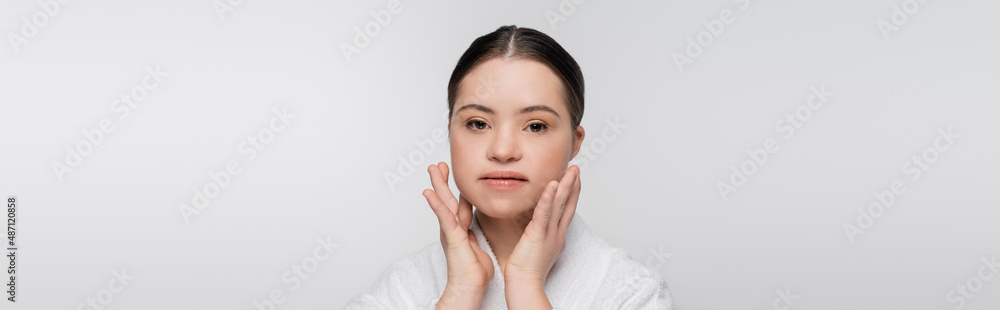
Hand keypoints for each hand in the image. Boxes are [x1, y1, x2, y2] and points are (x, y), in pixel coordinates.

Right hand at [422, 162, 493, 308]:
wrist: (470, 286)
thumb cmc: (474, 272)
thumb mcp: (476, 246)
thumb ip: (473, 235)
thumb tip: (474, 228)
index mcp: (460, 229)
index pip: (458, 204)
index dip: (456, 189)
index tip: (453, 176)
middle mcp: (453, 228)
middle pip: (447, 199)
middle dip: (442, 181)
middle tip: (438, 164)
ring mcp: (450, 231)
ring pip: (443, 203)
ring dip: (437, 185)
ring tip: (432, 169)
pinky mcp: (451, 236)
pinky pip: (443, 217)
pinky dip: (436, 204)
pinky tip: (428, 193)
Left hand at [504, 165, 580, 289]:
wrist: (525, 284)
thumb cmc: (527, 270)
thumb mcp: (538, 248)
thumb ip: (541, 236)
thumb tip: (539, 229)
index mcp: (557, 237)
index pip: (566, 211)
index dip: (571, 194)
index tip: (573, 180)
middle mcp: (557, 234)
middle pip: (568, 205)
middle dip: (573, 186)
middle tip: (576, 169)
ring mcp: (549, 234)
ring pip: (559, 206)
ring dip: (566, 186)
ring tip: (571, 171)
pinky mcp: (538, 235)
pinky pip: (544, 214)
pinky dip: (548, 198)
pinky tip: (552, 184)